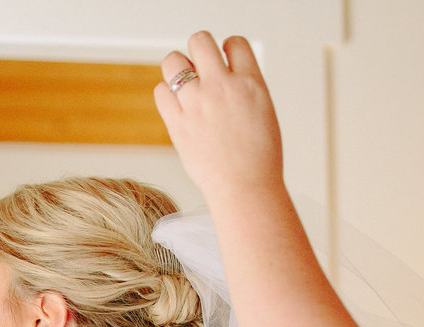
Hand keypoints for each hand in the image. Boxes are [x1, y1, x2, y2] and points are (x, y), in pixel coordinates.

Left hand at [155, 32, 284, 202]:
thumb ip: (243, 89)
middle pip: (200, 40)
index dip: (229, 51)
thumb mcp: (264, 113)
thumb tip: (225, 75)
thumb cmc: (258, 159)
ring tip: (187, 87)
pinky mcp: (177, 123)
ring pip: (173, 60)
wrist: (245, 189)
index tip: (227, 65)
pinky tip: (179, 107)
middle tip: (203, 71)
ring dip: (178, 69)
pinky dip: (166, 94)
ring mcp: (197, 104)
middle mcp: (222, 87)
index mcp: (250, 83)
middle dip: (200, 51)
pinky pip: (160, 90)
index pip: (235, 43)